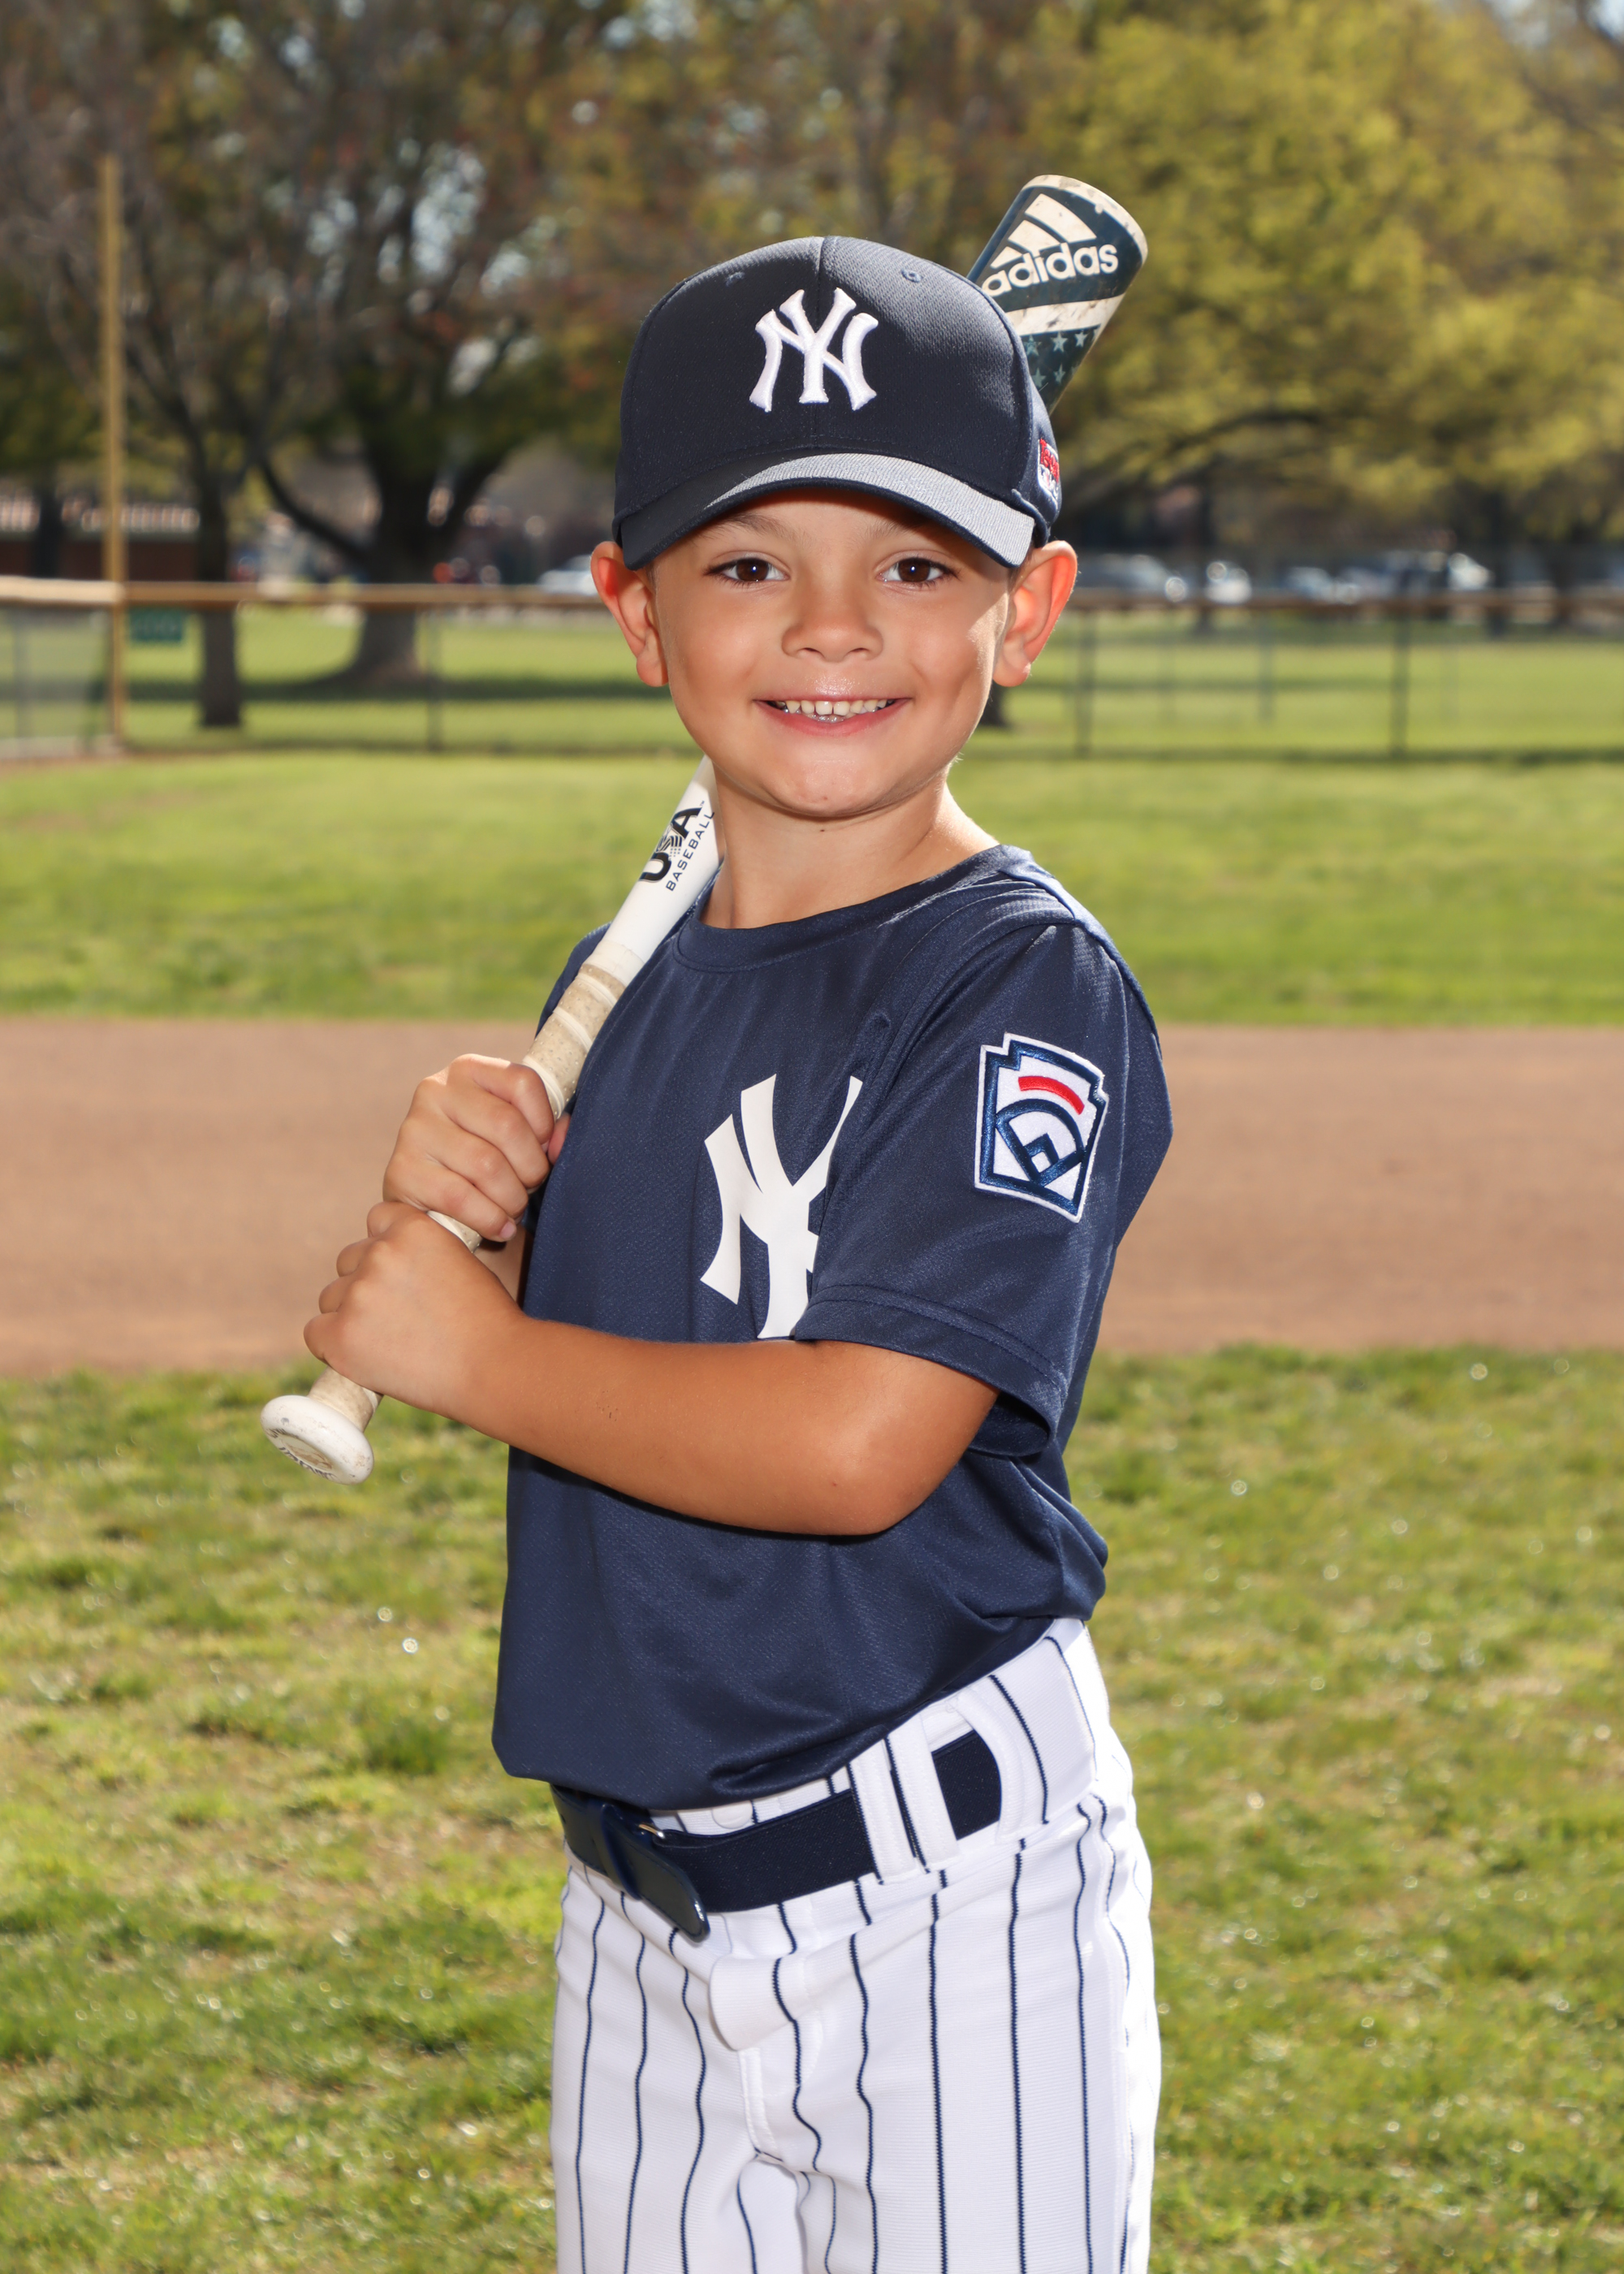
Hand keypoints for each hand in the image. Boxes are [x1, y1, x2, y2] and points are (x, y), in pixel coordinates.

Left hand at [305, 1202, 526, 1416]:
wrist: (495, 1369)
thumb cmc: (489, 1322)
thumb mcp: (464, 1262)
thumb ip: (425, 1253)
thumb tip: (396, 1267)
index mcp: (413, 1229)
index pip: (378, 1221)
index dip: (389, 1250)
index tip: (404, 1276)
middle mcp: (380, 1254)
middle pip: (349, 1261)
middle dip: (368, 1284)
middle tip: (400, 1318)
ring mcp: (358, 1295)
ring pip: (332, 1298)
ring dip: (351, 1315)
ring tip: (391, 1342)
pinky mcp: (341, 1336)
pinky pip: (316, 1333)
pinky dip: (334, 1346)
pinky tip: (366, 1356)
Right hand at [381, 1054, 568, 1242]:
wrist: (430, 1204)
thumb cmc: (483, 1161)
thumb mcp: (515, 1137)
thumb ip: (546, 1132)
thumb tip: (561, 1137)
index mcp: (468, 1071)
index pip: (523, 1082)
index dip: (545, 1123)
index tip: (545, 1149)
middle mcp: (435, 1090)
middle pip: (507, 1125)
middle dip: (531, 1167)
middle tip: (532, 1187)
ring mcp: (414, 1129)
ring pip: (486, 1165)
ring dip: (512, 1198)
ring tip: (514, 1208)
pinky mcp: (401, 1170)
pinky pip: (460, 1197)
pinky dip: (490, 1218)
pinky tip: (500, 1227)